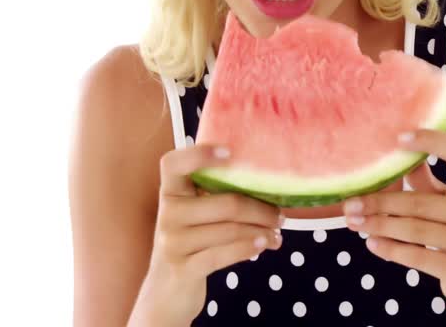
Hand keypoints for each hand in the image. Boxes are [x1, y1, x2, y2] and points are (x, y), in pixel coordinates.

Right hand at [130, 142, 283, 325]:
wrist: (165, 293)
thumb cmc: (188, 245)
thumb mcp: (190, 216)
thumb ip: (210, 196)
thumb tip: (262, 180)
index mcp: (170, 193)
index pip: (174, 163)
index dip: (199, 154)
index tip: (230, 151)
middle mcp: (167, 214)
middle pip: (226, 204)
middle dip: (260, 209)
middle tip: (280, 215)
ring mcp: (173, 243)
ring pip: (230, 230)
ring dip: (261, 231)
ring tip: (277, 234)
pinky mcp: (183, 268)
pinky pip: (223, 254)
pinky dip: (248, 248)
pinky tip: (265, 244)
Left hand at [342, 129, 445, 310]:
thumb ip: (426, 181)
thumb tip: (396, 155)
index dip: (431, 141)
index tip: (399, 137)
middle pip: (419, 202)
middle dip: (379, 202)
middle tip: (350, 203)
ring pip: (414, 230)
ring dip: (379, 225)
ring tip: (354, 222)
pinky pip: (417, 257)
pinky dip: (390, 249)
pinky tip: (372, 243)